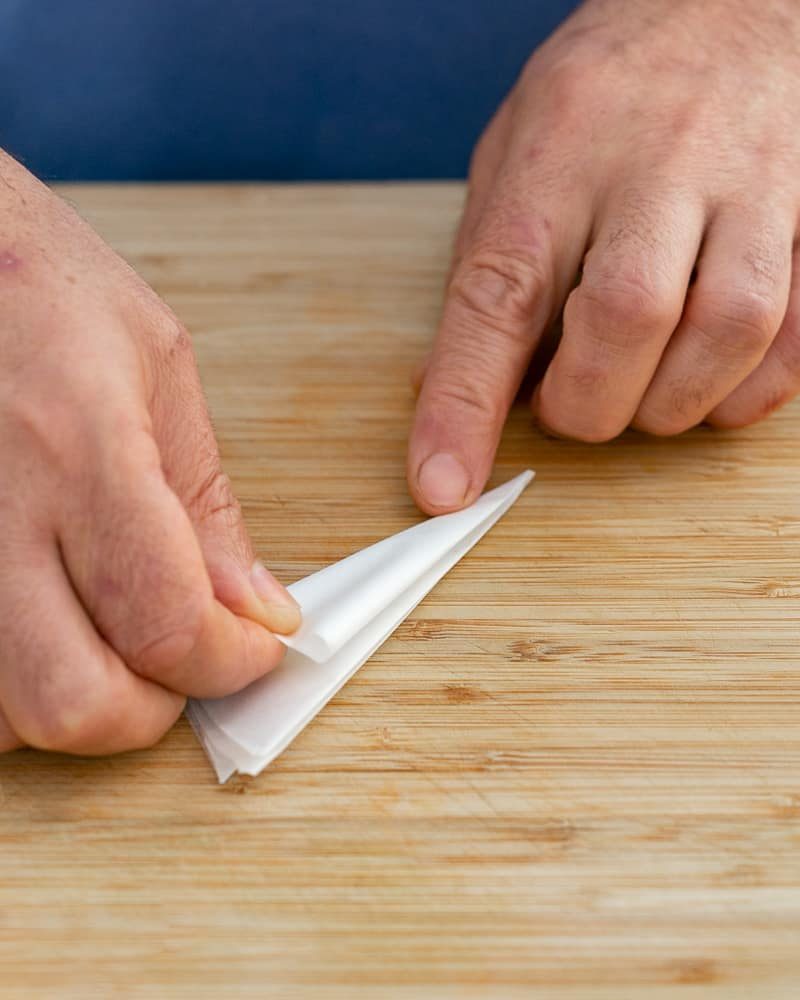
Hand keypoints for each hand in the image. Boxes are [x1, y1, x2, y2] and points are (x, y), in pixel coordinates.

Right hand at [0, 152, 299, 755]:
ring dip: (69, 701)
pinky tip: (38, 626)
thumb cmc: (32, 277)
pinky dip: (9, 682)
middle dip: (146, 710)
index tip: (251, 650)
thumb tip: (254, 606)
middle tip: (176, 667)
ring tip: (101, 637)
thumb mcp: (156, 362)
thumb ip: (206, 500)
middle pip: (70, 701)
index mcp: (79, 444)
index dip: (227, 662)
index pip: (166, 620)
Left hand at [408, 0, 799, 510]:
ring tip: (638, 388)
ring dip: (668, 403)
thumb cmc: (607, 93)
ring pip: (725, 332)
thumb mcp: (514, 156)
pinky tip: (705, 377)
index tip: (442, 486)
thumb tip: (443, 390)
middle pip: (624, 319)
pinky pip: (794, 343)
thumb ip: (487, 270)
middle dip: (587, 404)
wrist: (733, 4)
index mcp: (556, 155)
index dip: (464, 404)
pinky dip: (740, 393)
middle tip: (569, 403)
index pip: (498, 295)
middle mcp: (657, 165)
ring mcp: (752, 187)